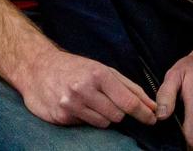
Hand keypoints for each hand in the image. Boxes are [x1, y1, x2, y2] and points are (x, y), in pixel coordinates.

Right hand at [11, 44, 157, 129]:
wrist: (38, 68)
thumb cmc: (76, 68)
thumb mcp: (103, 69)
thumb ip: (129, 87)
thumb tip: (152, 105)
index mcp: (99, 74)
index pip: (128, 101)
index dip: (144, 113)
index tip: (154, 119)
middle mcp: (85, 89)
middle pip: (118, 115)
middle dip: (118, 112)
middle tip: (109, 101)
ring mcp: (72, 103)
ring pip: (103, 123)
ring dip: (103, 116)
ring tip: (92, 102)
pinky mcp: (61, 116)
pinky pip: (86, 125)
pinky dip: (87, 118)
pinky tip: (78, 106)